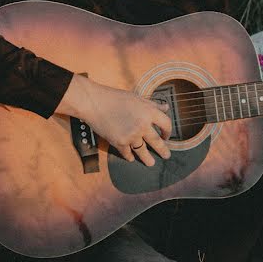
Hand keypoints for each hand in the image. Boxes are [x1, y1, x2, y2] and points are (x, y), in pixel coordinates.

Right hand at [55, 75, 171, 166]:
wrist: (95, 103)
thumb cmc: (116, 97)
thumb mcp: (138, 98)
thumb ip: (153, 104)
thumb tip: (166, 107)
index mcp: (149, 112)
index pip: (166, 124)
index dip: (168, 131)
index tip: (166, 136)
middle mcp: (143, 125)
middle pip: (157, 141)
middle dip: (163, 150)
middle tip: (166, 156)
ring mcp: (131, 135)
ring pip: (143, 151)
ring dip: (147, 159)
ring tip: (151, 163)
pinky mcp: (119, 142)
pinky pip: (127, 153)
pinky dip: (129, 156)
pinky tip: (131, 158)